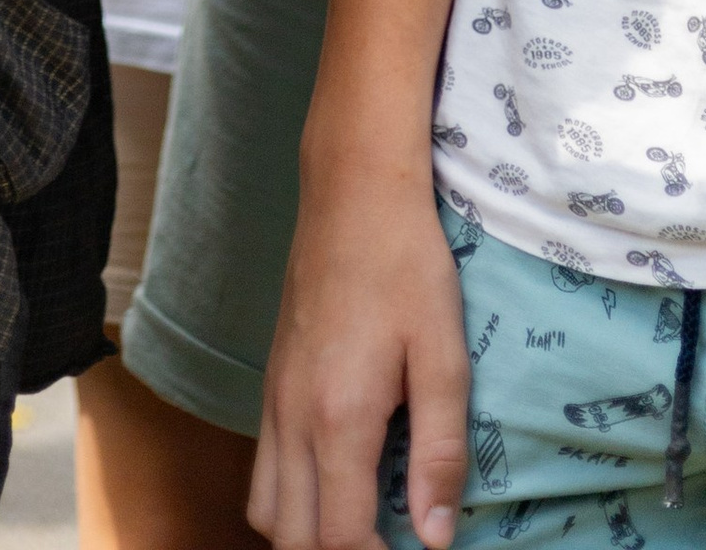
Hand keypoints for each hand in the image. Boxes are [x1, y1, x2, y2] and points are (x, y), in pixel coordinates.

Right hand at [254, 164, 467, 549]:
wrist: (352, 190)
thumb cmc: (407, 266)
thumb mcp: (443, 356)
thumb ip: (438, 452)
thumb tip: (436, 539)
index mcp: (338, 418)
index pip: (338, 537)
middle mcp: (292, 416)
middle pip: (290, 537)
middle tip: (385, 541)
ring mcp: (274, 397)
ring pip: (265, 507)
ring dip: (304, 534)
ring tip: (358, 522)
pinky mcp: (271, 378)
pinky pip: (263, 465)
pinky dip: (289, 496)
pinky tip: (335, 478)